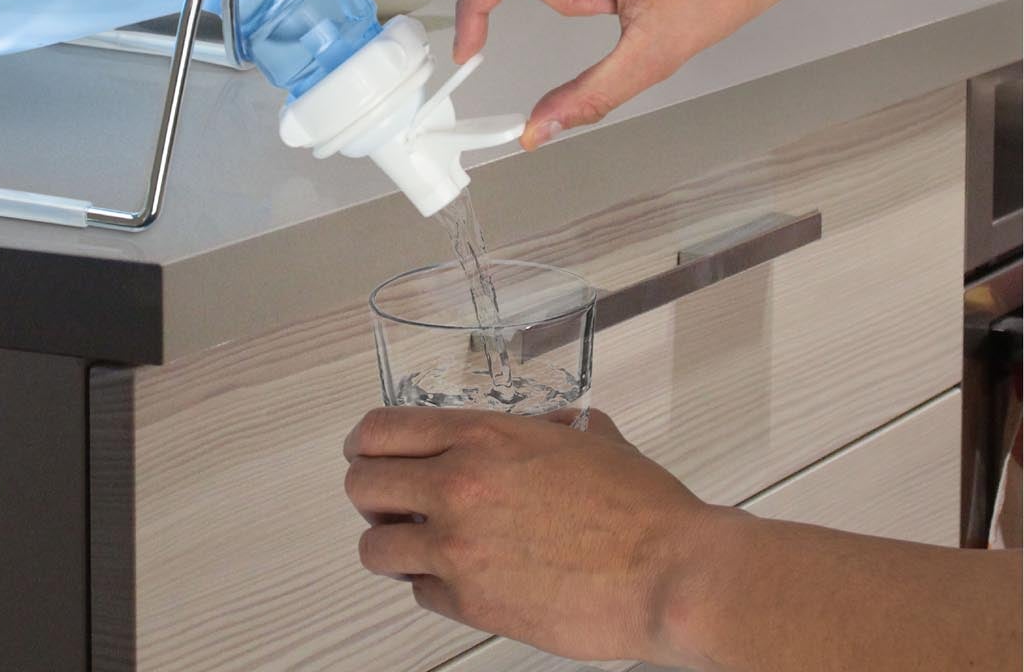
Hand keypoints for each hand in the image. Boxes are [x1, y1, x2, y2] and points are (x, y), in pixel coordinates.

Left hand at [343, 405, 711, 665]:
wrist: (670, 572)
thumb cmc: (641, 507)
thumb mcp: (586, 435)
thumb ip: (545, 427)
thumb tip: (544, 427)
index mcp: (478, 435)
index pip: (378, 431)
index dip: (365, 445)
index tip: (368, 455)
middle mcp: (456, 485)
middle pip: (361, 485)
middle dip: (371, 495)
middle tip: (392, 504)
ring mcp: (458, 548)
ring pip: (375, 548)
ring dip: (393, 546)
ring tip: (420, 548)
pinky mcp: (472, 603)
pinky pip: (419, 593)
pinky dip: (432, 587)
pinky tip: (464, 579)